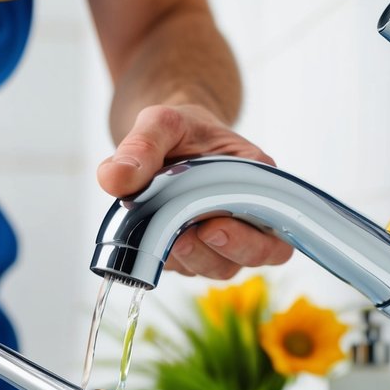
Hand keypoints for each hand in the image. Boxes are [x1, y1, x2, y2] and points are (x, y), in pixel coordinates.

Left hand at [96, 104, 292, 278]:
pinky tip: (154, 238)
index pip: (274, 222)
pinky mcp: (198, 252)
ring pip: (219, 267)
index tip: (211, 227)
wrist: (165, 140)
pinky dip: (170, 259)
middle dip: (219, 253)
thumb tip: (114, 178)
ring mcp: (225, 238)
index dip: (249, 238)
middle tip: (183, 237)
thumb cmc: (178, 129)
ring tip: (165, 237)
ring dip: (191, 258)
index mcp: (256, 178)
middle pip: (254, 255)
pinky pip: (190, 267)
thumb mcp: (160, 122)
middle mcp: (249, 214)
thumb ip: (142, 145)